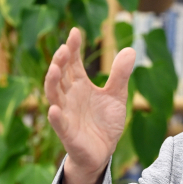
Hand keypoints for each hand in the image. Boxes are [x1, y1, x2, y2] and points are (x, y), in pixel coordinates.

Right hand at [45, 28, 135, 181]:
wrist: (103, 151)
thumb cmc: (104, 122)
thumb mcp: (117, 96)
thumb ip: (120, 75)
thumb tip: (130, 49)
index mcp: (80, 86)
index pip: (73, 63)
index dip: (73, 48)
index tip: (76, 32)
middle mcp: (69, 97)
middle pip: (60, 76)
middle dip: (60, 62)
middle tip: (65, 48)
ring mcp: (66, 114)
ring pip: (54, 96)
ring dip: (52, 83)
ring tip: (55, 68)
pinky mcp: (68, 133)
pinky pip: (59, 124)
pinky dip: (55, 117)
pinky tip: (54, 109)